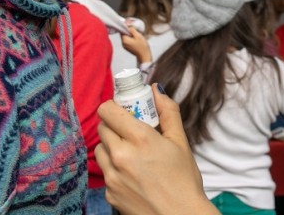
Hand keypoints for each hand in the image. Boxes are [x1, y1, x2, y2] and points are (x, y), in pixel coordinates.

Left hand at [96, 85, 213, 214]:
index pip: (107, 110)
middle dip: (114, 125)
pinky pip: (104, 171)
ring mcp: (112, 176)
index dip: (114, 106)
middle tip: (130, 130)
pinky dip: (113, 168)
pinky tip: (132, 173)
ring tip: (131, 152)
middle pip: (102, 127)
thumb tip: (156, 90)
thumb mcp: (181, 142)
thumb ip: (168, 112)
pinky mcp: (109, 193)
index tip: (124, 110)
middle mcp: (120, 155)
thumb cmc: (184, 181)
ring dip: (111, 146)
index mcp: (139, 138)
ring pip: (100, 149)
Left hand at [121, 26, 151, 64]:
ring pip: (126, 37)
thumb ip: (132, 29)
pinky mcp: (128, 48)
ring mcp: (125, 46)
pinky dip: (131, 39)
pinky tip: (137, 40)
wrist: (145, 56)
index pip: (122, 30)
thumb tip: (128, 25)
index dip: (126, 27)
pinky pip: (128, 41)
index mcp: (124, 40)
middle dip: (129, 31)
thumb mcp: (138, 35)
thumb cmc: (142, 46)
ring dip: (131, 35)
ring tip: (137, 36)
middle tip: (136, 31)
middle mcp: (123, 43)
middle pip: (124, 34)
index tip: (132, 26)